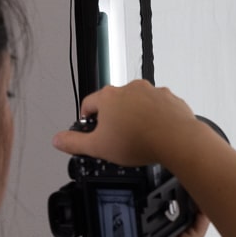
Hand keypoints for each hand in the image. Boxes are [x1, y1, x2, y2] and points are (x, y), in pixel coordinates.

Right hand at [52, 80, 205, 167]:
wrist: (176, 139)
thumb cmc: (140, 140)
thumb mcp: (99, 147)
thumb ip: (75, 143)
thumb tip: (58, 140)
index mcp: (109, 97)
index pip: (88, 104)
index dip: (86, 118)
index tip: (90, 127)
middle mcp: (130, 89)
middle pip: (114, 102)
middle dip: (113, 118)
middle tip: (116, 137)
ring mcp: (151, 91)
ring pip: (137, 102)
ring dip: (135, 115)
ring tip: (138, 136)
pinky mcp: (168, 98)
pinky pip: (157, 106)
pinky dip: (155, 116)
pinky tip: (155, 132)